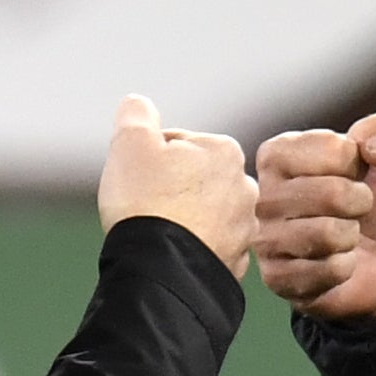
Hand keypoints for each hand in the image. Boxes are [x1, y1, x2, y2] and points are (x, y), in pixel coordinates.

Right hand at [100, 95, 254, 277]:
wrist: (160, 272)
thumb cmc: (146, 203)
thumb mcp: (130, 143)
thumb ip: (136, 115)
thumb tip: (138, 103)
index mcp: (225, 152)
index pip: (177, 145)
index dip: (148, 159)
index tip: (138, 179)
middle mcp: (246, 188)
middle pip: (193, 180)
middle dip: (170, 189)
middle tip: (146, 206)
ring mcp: (244, 230)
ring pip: (203, 215)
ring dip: (183, 220)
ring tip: (159, 232)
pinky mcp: (236, 264)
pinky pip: (208, 248)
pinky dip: (191, 249)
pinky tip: (171, 253)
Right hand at [251, 113, 375, 321]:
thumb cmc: (369, 196)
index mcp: (276, 154)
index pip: (333, 149)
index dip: (358, 163)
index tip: (352, 173)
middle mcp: (261, 195)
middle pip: (331, 194)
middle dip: (361, 202)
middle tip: (354, 207)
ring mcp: (265, 239)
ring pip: (328, 234)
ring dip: (351, 235)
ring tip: (343, 233)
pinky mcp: (276, 279)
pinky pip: (328, 270)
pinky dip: (346, 267)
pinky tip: (334, 260)